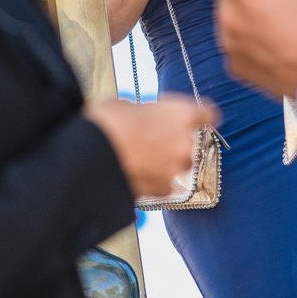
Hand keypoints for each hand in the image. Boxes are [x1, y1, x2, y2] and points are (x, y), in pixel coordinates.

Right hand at [85, 95, 219, 198]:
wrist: (87, 157)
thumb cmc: (106, 123)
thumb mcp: (128, 106)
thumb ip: (149, 113)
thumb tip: (147, 119)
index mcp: (183, 115)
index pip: (209, 114)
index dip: (197, 114)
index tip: (186, 114)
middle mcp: (186, 144)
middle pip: (192, 143)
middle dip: (176, 140)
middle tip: (152, 135)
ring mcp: (175, 171)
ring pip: (178, 165)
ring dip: (166, 161)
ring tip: (141, 156)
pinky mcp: (161, 191)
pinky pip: (165, 183)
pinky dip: (155, 178)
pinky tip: (136, 171)